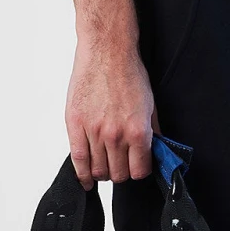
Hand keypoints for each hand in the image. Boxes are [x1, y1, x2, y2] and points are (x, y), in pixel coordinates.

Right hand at [65, 35, 157, 187]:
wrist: (107, 51)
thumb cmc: (129, 74)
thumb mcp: (151, 105)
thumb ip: (152, 132)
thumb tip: (155, 153)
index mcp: (138, 131)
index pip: (139, 171)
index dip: (139, 171)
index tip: (136, 166)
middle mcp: (116, 135)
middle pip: (118, 174)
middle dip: (121, 172)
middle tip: (120, 163)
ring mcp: (93, 131)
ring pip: (98, 170)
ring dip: (102, 172)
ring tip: (104, 165)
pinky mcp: (74, 124)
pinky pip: (78, 159)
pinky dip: (82, 175)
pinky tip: (86, 179)